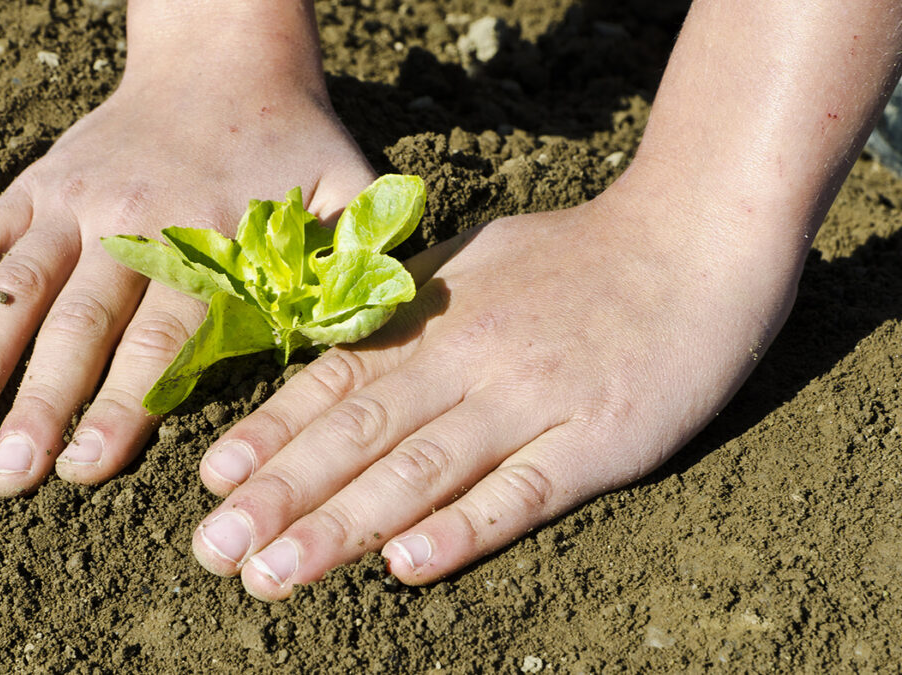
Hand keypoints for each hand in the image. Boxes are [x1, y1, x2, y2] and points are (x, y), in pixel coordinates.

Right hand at [0, 29, 375, 496]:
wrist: (228, 53)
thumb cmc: (294, 139)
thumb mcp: (347, 190)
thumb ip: (358, 260)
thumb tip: (380, 327)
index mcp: (210, 242)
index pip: (164, 339)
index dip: (125, 405)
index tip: (87, 467)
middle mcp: (136, 224)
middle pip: (82, 326)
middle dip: (42, 404)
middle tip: (7, 478)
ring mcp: (82, 198)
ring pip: (23, 284)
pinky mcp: (47, 175)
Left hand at [189, 179, 801, 599]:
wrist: (692, 238)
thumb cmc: (573, 256)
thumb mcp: (471, 262)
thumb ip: (406, 312)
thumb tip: (336, 364)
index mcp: (434, 318)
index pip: (335, 384)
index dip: (270, 435)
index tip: (211, 482)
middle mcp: (468, 359)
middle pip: (359, 436)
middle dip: (280, 496)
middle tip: (213, 549)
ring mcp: (531, 401)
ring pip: (420, 471)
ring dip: (342, 527)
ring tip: (275, 574)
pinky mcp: (596, 440)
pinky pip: (520, 493)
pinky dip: (460, 531)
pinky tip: (406, 567)